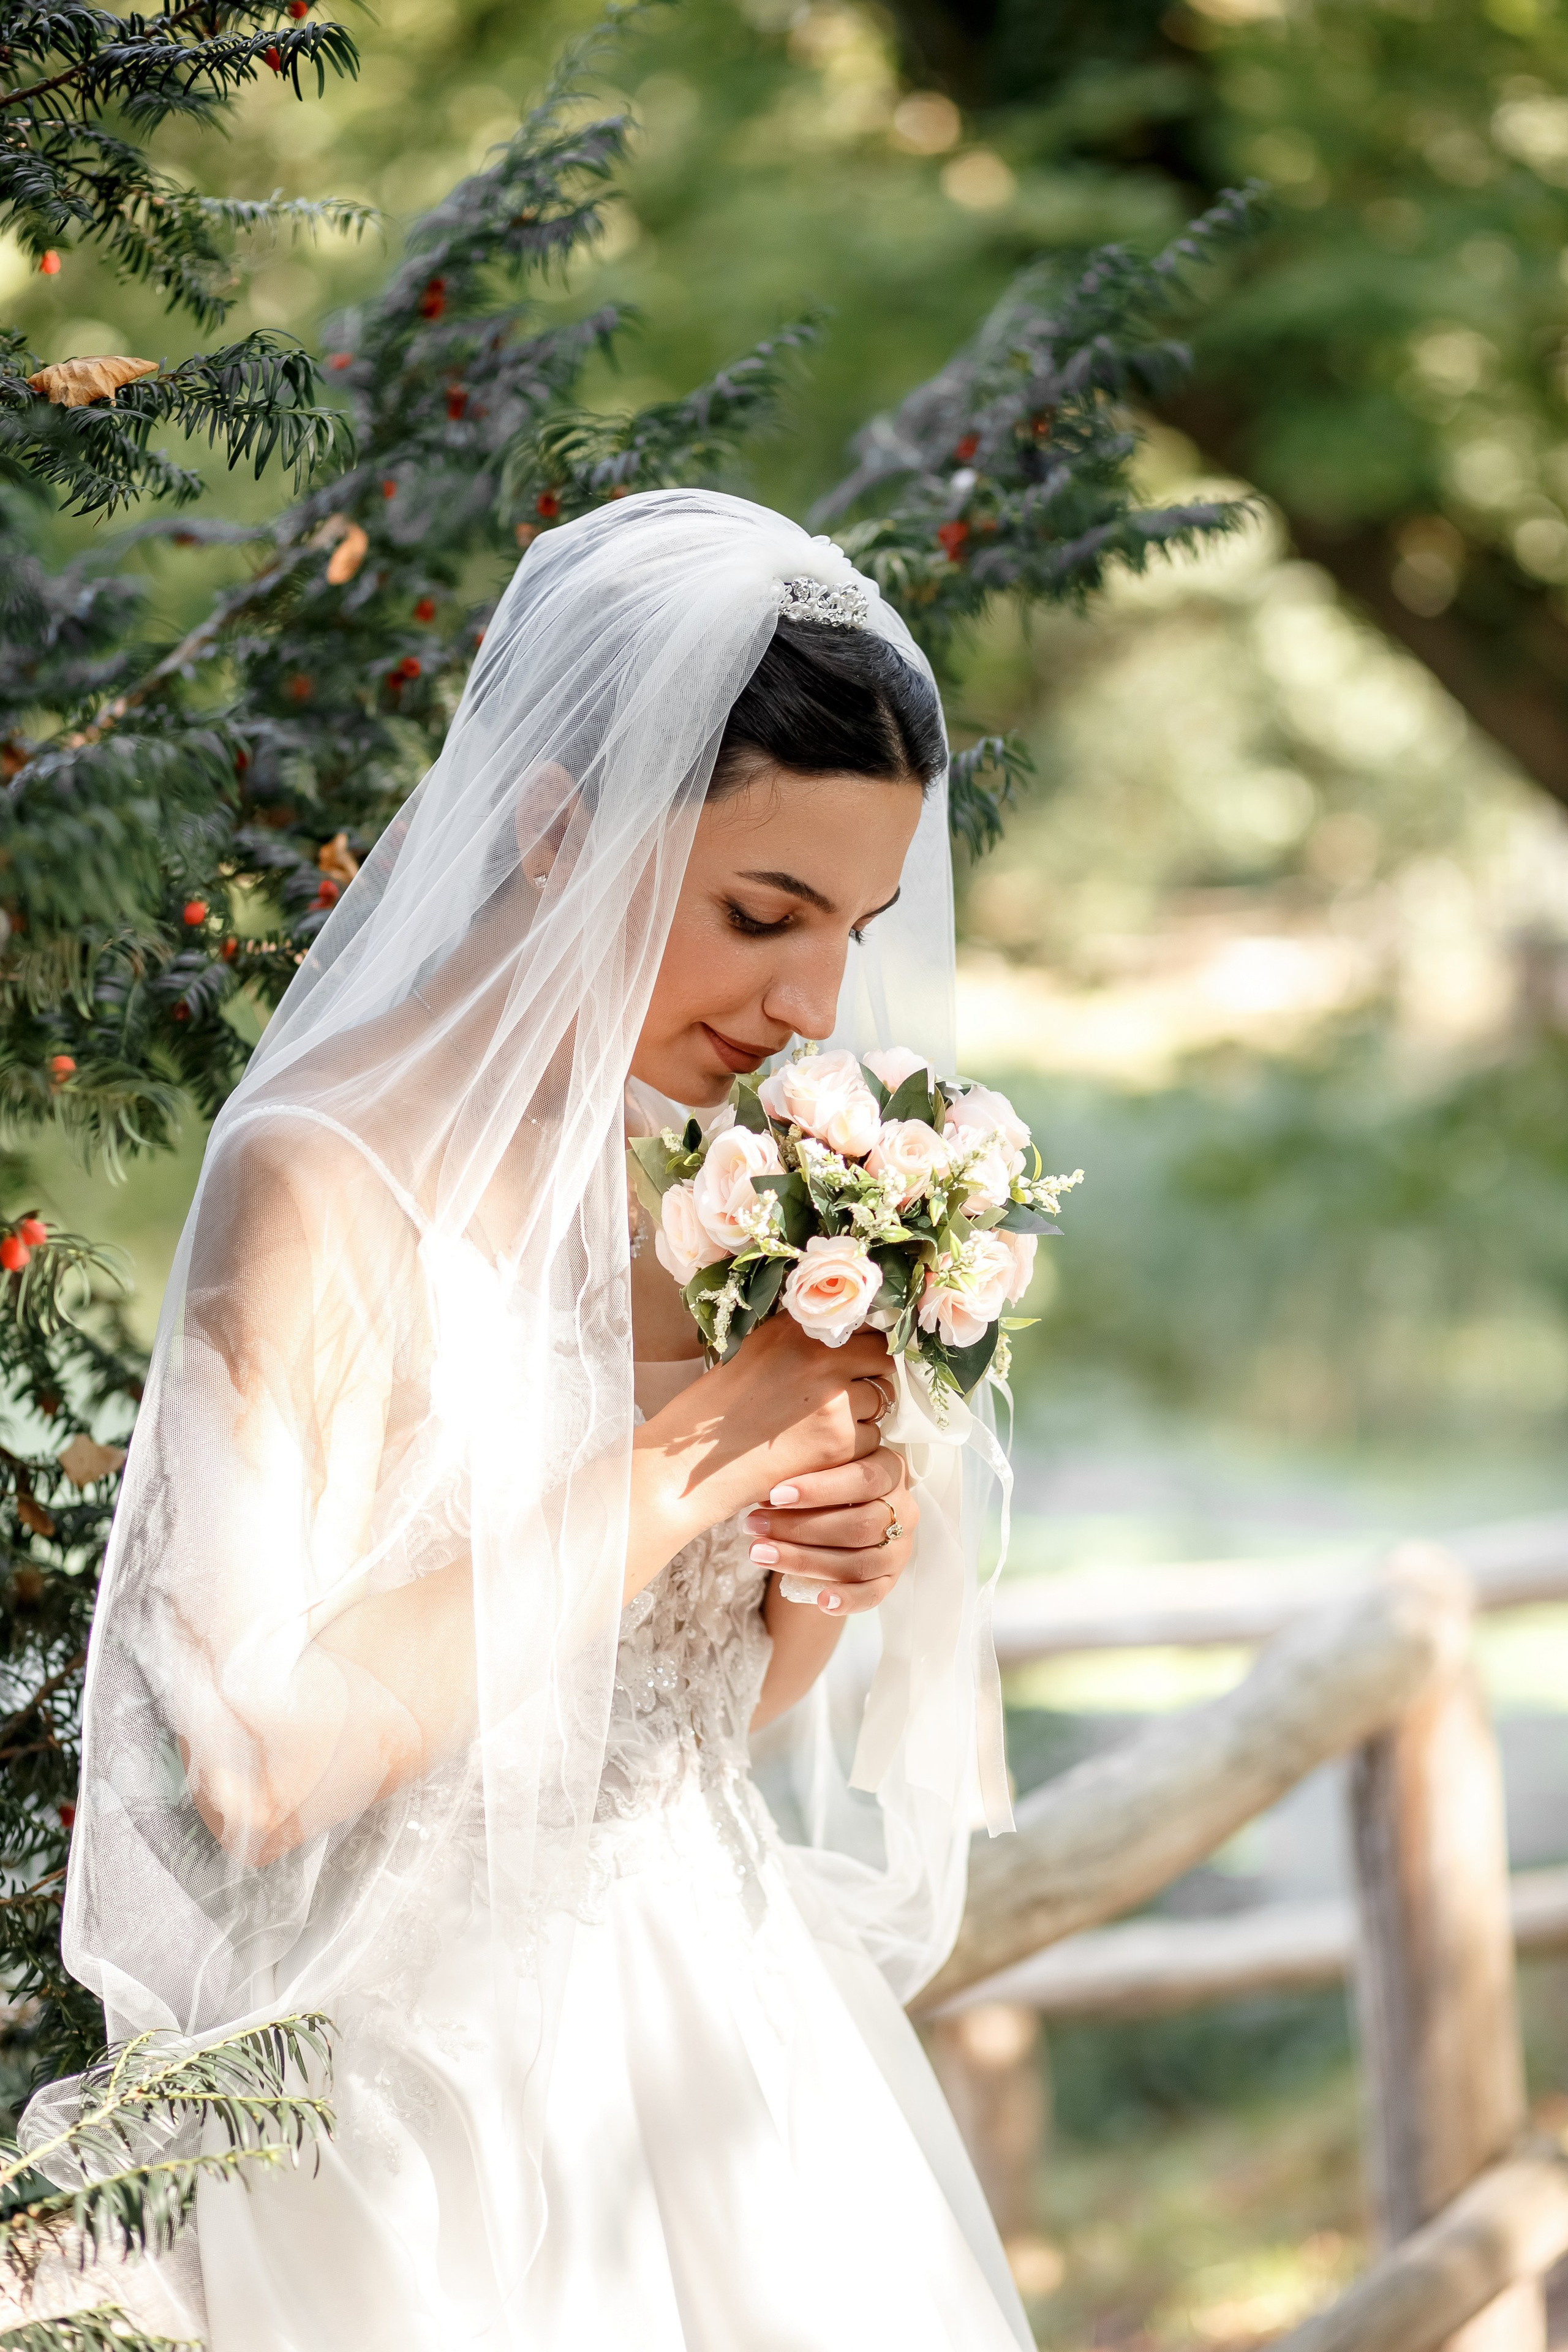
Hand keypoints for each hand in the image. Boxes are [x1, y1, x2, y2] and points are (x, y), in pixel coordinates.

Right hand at [626, 1314, 893, 1597]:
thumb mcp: (754, 1354)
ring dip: (862, 1414)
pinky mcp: (839, 1440)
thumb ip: (800, 1341)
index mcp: (794, 1327)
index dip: (863, 1340)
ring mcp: (834, 1397)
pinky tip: (816, 1453)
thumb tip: (846, 1336)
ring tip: (820, 1428)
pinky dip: (852, 1450)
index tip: (857, 1356)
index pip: (862, 1320)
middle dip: (870, 1375)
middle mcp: (819, 1355)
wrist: (687, 1467)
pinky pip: (871, 1439)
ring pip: (880, 1401)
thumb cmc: (712, 1414)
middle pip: (880, 1357)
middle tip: (845, 1395)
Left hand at [741, 1443, 916, 1616]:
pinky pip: (873, 1594)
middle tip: (754, 1525)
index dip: (819, 1489)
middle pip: (859, 1524)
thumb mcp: (819, 1469)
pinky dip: (847, 1599)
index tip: (775, 1494)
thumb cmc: (822, 1486)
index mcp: (890, 1469)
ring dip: (805, 1561)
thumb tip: (762, 1484)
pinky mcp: (891, 1579)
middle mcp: (903, 1509)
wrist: (835, 1519)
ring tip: (760, 1554)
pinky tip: (819, 1600)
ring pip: (859, 1562)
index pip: (862, 1479)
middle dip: (800, 1527)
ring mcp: (899, 1548)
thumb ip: (805, 1468)